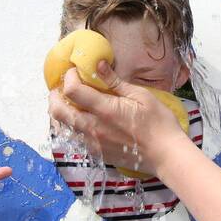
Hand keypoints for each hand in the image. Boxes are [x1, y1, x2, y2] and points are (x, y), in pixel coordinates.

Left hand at [48, 64, 186, 177]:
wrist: (166, 155)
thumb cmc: (159, 124)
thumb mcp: (141, 96)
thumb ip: (116, 82)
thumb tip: (98, 65)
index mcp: (105, 110)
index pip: (71, 91)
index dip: (69, 77)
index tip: (76, 71)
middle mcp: (93, 128)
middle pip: (58, 111)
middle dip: (55, 95)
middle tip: (63, 87)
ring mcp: (93, 143)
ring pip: (63, 126)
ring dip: (62, 111)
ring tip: (72, 102)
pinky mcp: (96, 153)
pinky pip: (75, 137)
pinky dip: (73, 125)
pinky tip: (85, 119)